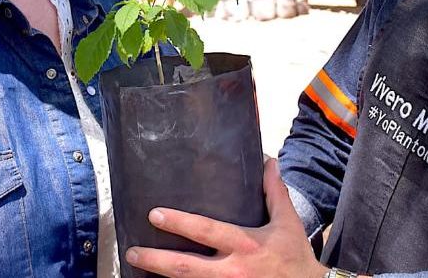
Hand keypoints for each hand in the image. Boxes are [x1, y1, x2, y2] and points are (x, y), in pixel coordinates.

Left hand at [125, 158, 327, 277]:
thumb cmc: (295, 257)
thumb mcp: (287, 221)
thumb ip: (274, 191)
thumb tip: (268, 161)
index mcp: (246, 245)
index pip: (207, 231)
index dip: (179, 223)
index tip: (155, 214)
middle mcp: (233, 270)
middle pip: (186, 267)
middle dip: (156, 259)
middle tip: (133, 251)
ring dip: (160, 277)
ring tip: (137, 267)